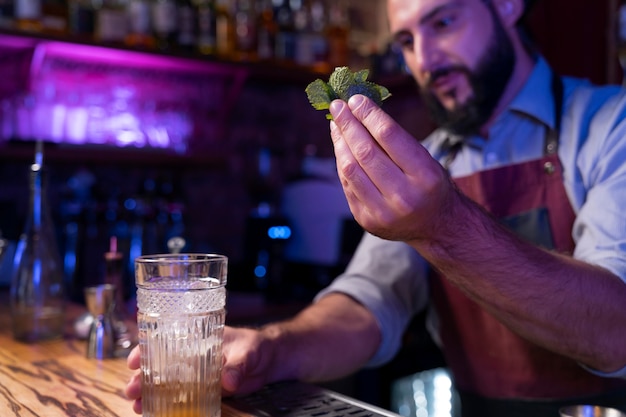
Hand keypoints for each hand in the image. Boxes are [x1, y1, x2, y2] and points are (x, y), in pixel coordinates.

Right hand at [124, 325, 280, 413]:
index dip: (146, 349)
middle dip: (142, 377)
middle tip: (130, 390)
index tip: (133, 361)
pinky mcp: (206, 390)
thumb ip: (237, 365)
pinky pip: (184, 398)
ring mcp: (197, 374)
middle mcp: (192, 355)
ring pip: (168, 383)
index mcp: (197, 338)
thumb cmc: (257, 345)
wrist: (272, 360)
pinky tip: (156, 413)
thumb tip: (227, 381)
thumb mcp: (247, 351)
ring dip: (151, 394)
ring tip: (137, 406)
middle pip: (160, 365)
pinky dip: (170, 405)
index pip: (165, 340)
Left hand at [329, 95, 455, 242]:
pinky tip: (341, 148)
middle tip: (337, 106)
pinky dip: (342, 162)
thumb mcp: (426, 160)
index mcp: (425, 176)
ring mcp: (383, 212)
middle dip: (348, 124)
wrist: (436, 227)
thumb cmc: (430, 185)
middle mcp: (404, 196)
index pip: (389, 136)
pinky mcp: (366, 220)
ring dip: (340, 142)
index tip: (355, 99)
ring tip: (336, 125)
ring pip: (350, 168)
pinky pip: (347, 184)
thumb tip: (359, 109)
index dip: (368, 114)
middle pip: (366, 152)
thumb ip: (396, 140)